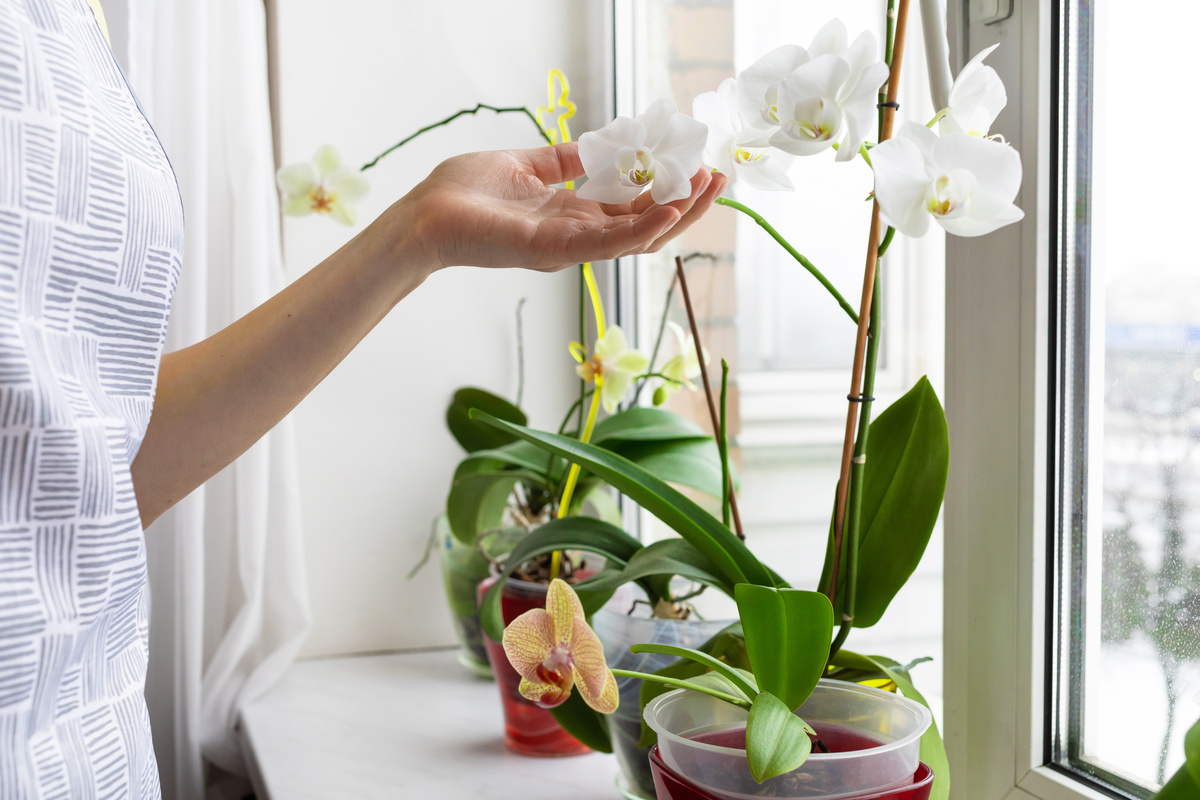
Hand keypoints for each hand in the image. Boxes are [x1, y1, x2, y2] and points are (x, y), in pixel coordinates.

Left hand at [396, 142, 726, 271]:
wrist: (423, 214)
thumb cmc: (463, 193)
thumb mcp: (522, 165)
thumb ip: (561, 162)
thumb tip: (594, 146)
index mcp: (573, 215)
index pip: (634, 208)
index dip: (668, 189)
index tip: (697, 165)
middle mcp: (578, 235)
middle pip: (647, 227)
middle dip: (688, 205)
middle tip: (719, 178)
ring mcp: (569, 246)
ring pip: (638, 238)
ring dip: (678, 215)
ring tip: (709, 187)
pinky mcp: (554, 249)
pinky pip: (609, 243)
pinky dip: (642, 229)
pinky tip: (671, 209)